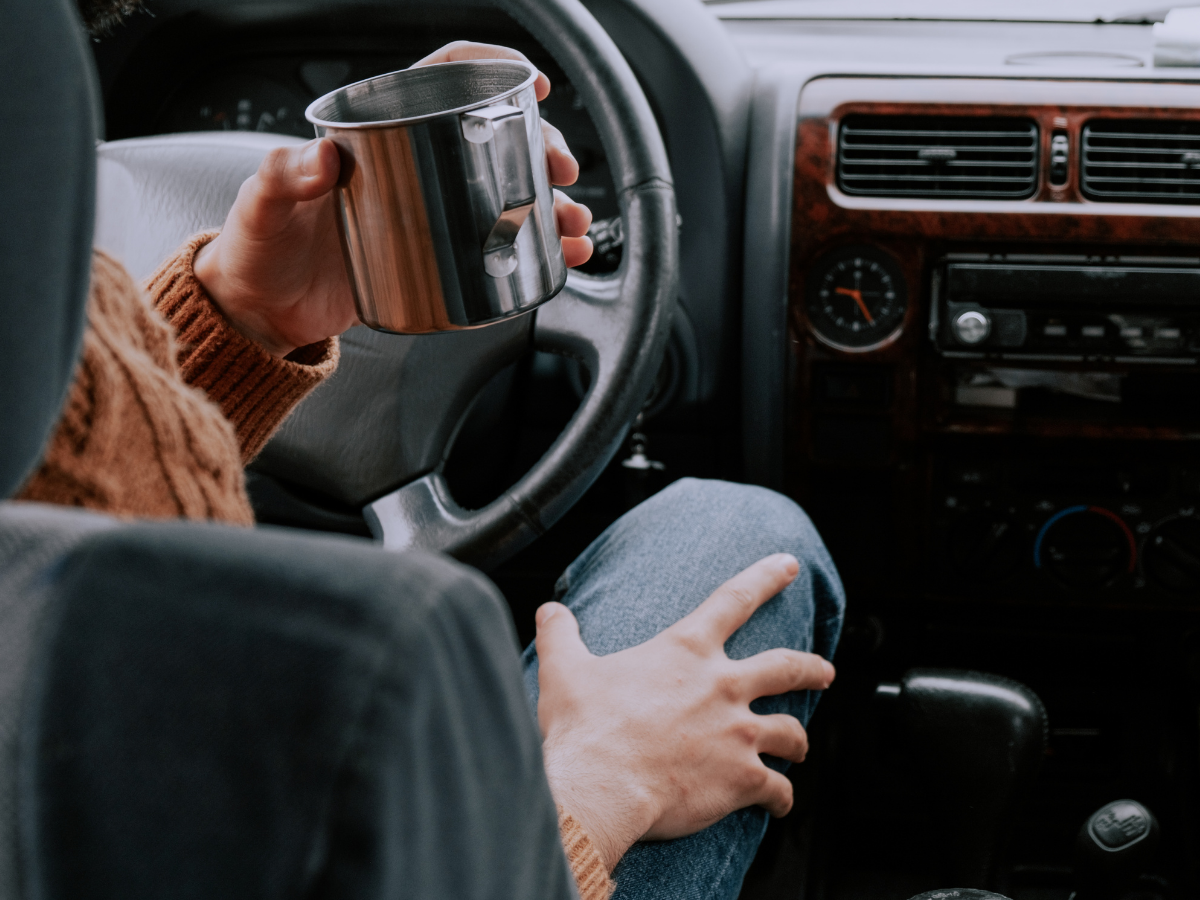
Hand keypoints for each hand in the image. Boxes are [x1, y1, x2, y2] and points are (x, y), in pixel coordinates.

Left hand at [194, 41, 592, 357]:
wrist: (261, 311)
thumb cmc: (257, 248)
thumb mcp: (263, 204)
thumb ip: (284, 174)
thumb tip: (321, 157)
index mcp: (374, 135)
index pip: (442, 81)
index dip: (492, 72)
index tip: (534, 84)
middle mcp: (410, 167)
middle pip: (493, 139)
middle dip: (541, 149)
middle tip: (561, 173)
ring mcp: (428, 213)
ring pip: (507, 195)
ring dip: (551, 206)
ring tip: (572, 224)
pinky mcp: (436, 257)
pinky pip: (497, 246)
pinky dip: (537, 251)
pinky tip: (562, 257)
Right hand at [535, 553, 835, 871]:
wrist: (602, 785)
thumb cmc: (586, 729)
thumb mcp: (564, 670)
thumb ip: (560, 635)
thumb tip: (548, 612)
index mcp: (686, 651)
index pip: (733, 600)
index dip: (764, 578)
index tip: (788, 565)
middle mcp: (723, 686)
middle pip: (787, 667)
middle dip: (812, 668)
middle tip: (826, 671)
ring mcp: (738, 733)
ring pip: (790, 732)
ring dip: (798, 740)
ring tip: (799, 747)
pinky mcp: (743, 778)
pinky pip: (778, 789)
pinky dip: (782, 798)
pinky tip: (780, 805)